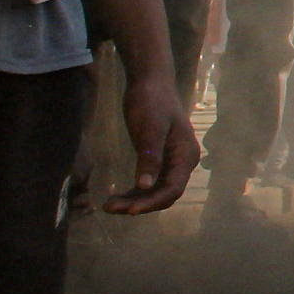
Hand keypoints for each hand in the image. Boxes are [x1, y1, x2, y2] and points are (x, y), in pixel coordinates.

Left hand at [105, 66, 197, 213]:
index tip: (129, 211)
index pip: (172, 188)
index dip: (151, 202)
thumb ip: (149, 158)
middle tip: (109, 207)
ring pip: (155, 190)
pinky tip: (116, 196)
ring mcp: (171, 161)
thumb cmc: (151, 102)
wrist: (151, 82)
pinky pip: (149, 182)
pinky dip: (134, 191)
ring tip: (108, 205)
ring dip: (134, 200)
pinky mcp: (158, 158)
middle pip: (164, 193)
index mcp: (185, 156)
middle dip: (139, 204)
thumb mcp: (149, 129)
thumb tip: (144, 186)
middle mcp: (182, 162)